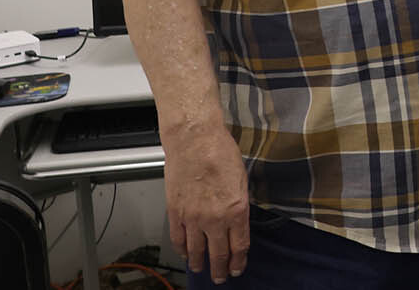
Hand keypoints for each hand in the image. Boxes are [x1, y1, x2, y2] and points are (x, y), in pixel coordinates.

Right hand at [162, 126, 248, 282]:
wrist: (195, 141)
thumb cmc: (221, 153)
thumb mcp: (242, 181)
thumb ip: (240, 205)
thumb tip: (238, 222)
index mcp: (237, 210)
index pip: (239, 246)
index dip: (238, 262)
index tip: (237, 269)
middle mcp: (215, 218)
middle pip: (218, 253)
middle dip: (220, 269)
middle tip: (220, 278)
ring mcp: (193, 217)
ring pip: (196, 250)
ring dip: (200, 263)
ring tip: (202, 270)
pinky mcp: (176, 212)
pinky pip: (178, 238)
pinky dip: (182, 250)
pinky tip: (186, 254)